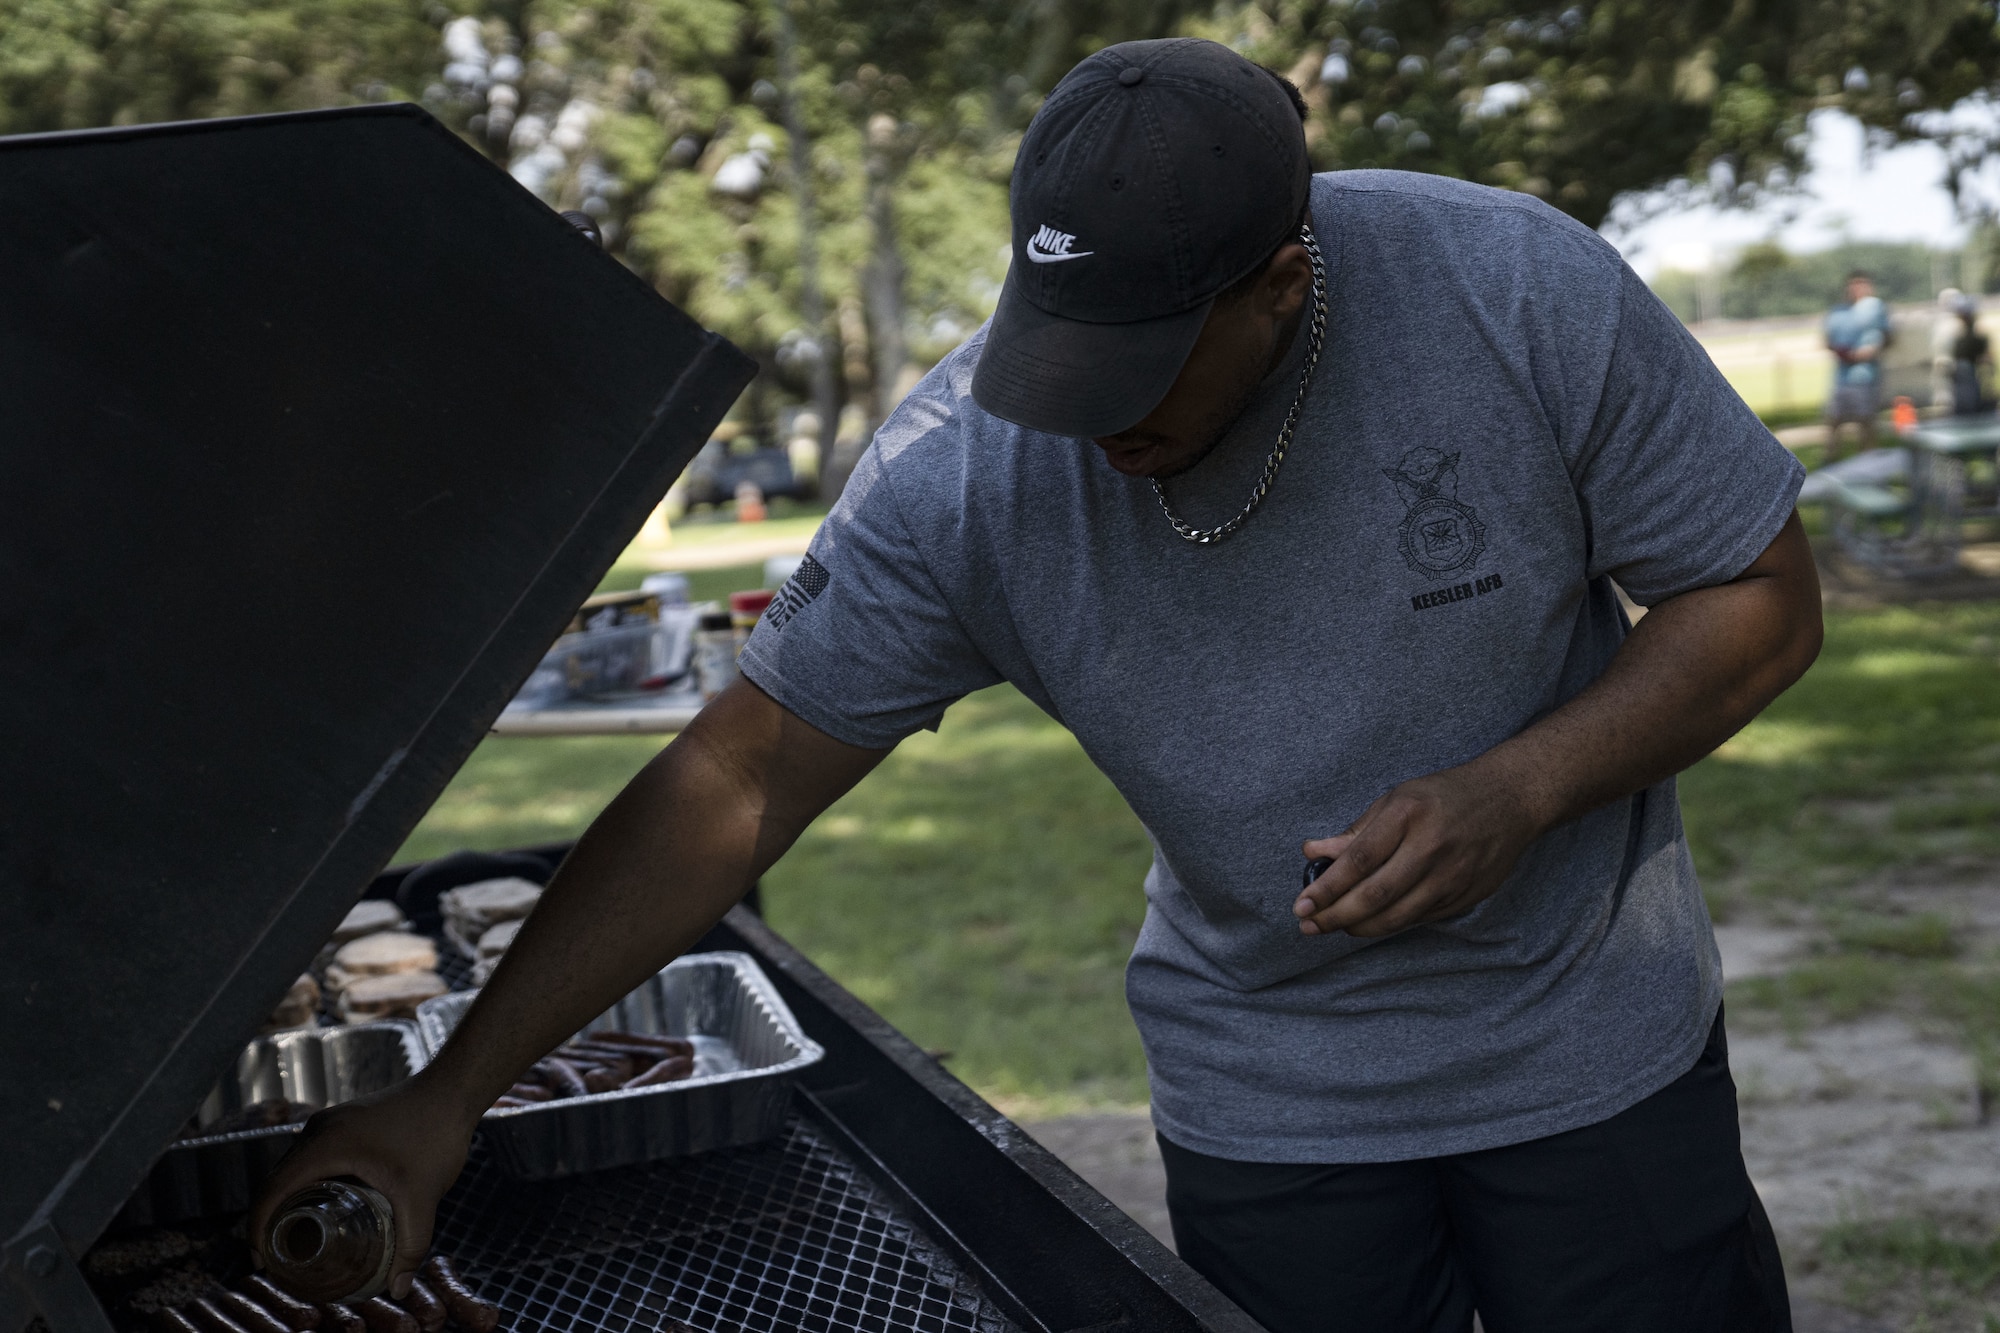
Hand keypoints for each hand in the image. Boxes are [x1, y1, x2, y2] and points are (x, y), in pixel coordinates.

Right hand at [249, 1073, 480, 1298]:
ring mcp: (331, 1123)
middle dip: (269, 1222)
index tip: (262, 1263)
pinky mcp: (346, 1122)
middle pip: (276, 1181)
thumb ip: (411, 1245)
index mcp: (322, 1145)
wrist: (454, 1089)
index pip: (270, 1192)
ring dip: (287, 1202)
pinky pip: (311, 1158)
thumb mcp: (422, 1196)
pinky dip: (306, 1184)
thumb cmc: (435, 1134)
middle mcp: (318, 1131)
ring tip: (295, 1239)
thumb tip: (399, 1289)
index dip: (257, 1230)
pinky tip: (322, 1206)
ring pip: (293, 1169)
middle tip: (278, 1260)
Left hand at [1292, 761, 1544, 938]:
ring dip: (1359, 927)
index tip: (1302, 904)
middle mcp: (1431, 847)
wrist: (1511, 799)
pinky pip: (1419, 919)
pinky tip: (1368, 923)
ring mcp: (1452, 876)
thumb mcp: (1395, 799)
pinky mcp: (1466, 896)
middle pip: (1375, 895)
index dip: (1326, 888)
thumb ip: (1354, 831)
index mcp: (1408, 815)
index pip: (1358, 861)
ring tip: (1332, 927)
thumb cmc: (1443, 796)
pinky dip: (1389, 924)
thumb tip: (1311, 853)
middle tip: (1308, 925)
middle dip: (1335, 916)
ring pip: (1397, 916)